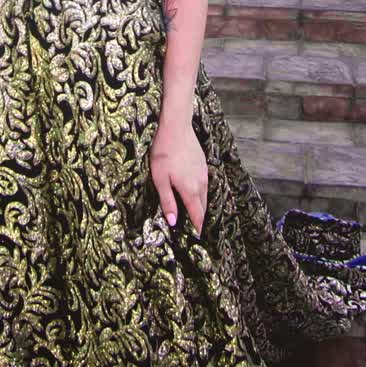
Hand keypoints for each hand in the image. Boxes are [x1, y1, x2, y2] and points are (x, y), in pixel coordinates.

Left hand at [150, 116, 207, 235]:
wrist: (176, 128)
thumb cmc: (164, 153)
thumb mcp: (160, 179)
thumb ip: (168, 201)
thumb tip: (174, 222)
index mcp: (190, 190)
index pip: (197, 215)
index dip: (197, 227)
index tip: (196, 238)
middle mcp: (201, 184)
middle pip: (203, 207)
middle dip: (199, 219)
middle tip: (194, 229)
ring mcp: (204, 174)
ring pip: (205, 196)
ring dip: (200, 206)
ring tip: (193, 214)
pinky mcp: (203, 165)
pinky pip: (204, 185)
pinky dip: (200, 194)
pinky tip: (193, 193)